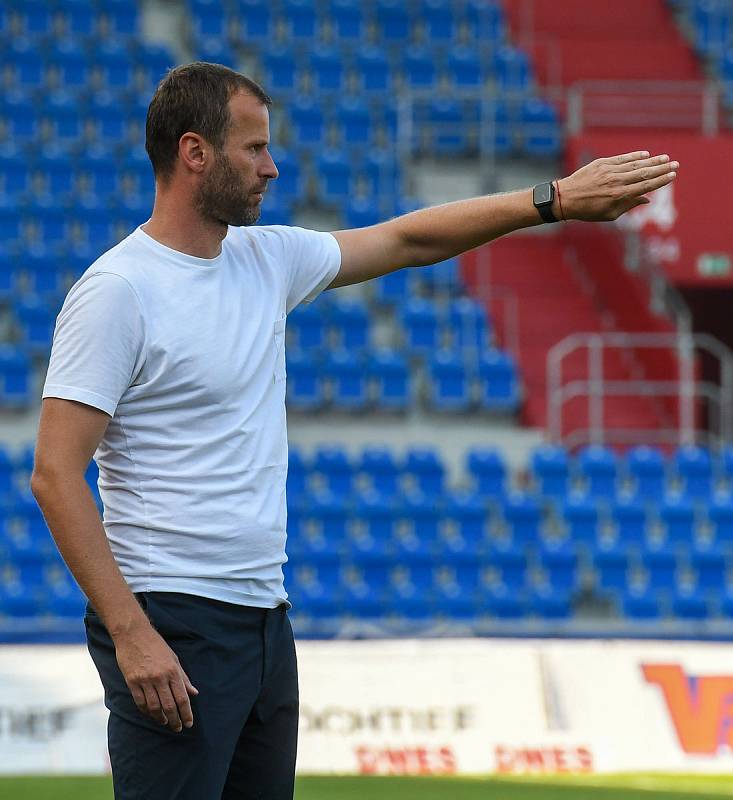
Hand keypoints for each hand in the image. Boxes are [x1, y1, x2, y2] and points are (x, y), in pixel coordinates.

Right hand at [114, 624, 198, 732]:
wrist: (133, 634)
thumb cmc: (156, 645)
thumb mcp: (174, 659)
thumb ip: (183, 678)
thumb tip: (194, 693)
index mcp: (172, 671)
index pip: (182, 697)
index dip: (186, 713)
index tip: (189, 723)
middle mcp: (160, 677)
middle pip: (169, 705)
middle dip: (175, 720)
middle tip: (178, 728)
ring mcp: (145, 680)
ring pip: (154, 707)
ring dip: (161, 718)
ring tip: (166, 723)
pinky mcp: (132, 682)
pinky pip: (140, 702)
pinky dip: (147, 711)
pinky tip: (152, 714)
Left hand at [557, 151, 677, 222]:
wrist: (565, 198)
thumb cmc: (587, 210)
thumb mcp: (609, 215)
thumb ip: (629, 205)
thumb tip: (647, 198)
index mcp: (619, 196)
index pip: (646, 186)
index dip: (661, 180)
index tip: (672, 175)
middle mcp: (616, 181)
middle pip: (644, 173)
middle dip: (662, 168)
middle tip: (675, 164)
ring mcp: (609, 171)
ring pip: (635, 164)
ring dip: (652, 160)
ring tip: (665, 158)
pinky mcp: (601, 163)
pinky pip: (622, 158)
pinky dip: (634, 156)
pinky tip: (645, 155)